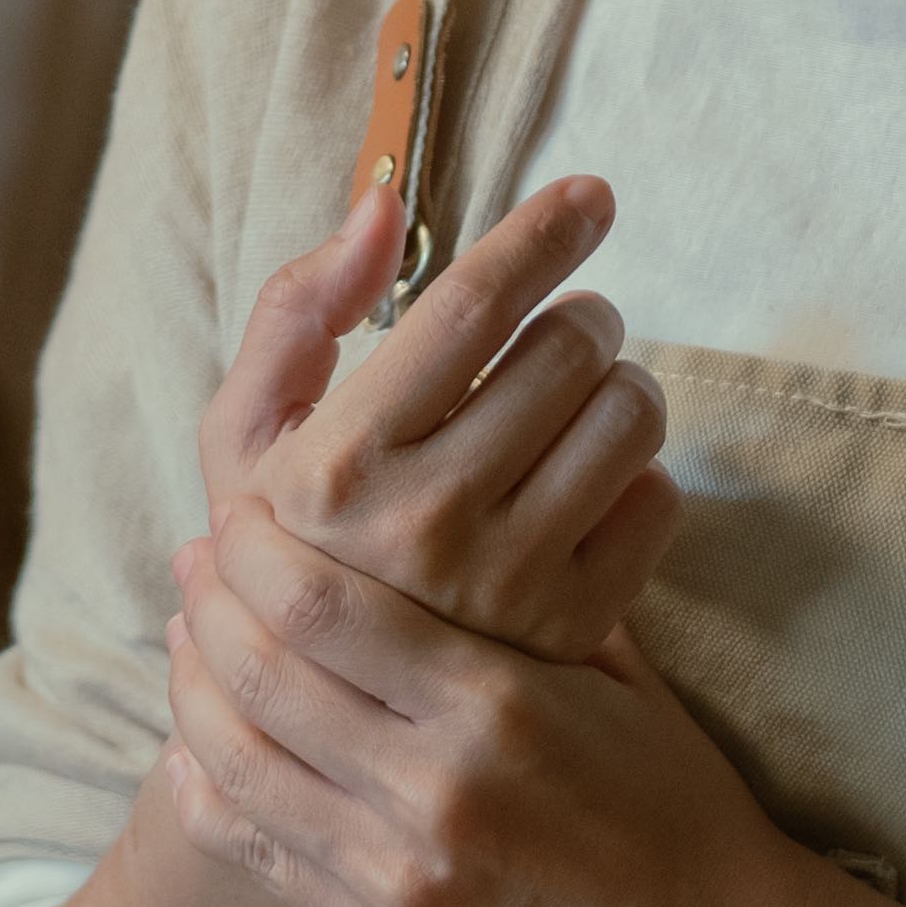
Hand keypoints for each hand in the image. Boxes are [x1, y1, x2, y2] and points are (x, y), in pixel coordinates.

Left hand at [157, 511, 839, 906]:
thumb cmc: (670, 794)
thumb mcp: (614, 669)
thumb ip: (519, 597)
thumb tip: (433, 502)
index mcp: (494, 707)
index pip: (320, 605)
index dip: (258, 546)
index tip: (243, 510)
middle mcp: (431, 793)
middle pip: (261, 674)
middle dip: (211, 600)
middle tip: (198, 555)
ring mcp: (395, 879)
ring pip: (237, 763)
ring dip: (194, 686)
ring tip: (186, 634)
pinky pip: (254, 851)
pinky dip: (206, 786)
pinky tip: (197, 742)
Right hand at [195, 173, 679, 663]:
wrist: (321, 709)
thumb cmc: (287, 541)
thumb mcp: (247, 433)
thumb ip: (298, 309)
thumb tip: (378, 206)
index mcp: (341, 462)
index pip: (470, 306)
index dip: (542, 233)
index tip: (591, 197)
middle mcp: (426, 523)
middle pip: (569, 346)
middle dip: (582, 314)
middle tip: (566, 329)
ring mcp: (507, 584)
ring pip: (630, 413)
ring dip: (617, 385)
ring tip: (578, 403)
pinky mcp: (573, 628)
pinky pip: (658, 498)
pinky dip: (636, 472)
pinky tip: (584, 485)